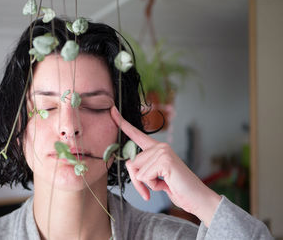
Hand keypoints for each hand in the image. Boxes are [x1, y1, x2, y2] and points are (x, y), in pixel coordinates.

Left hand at [110, 106, 220, 226]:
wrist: (197, 198)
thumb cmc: (176, 187)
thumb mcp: (155, 176)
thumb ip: (143, 167)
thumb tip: (129, 163)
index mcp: (156, 148)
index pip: (136, 134)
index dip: (122, 123)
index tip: (111, 110)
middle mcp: (159, 146)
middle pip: (130, 162)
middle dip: (137, 180)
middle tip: (154, 186)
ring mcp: (162, 151)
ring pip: (136, 171)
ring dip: (147, 184)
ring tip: (164, 183)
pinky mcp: (165, 160)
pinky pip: (144, 177)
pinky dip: (153, 186)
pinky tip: (167, 184)